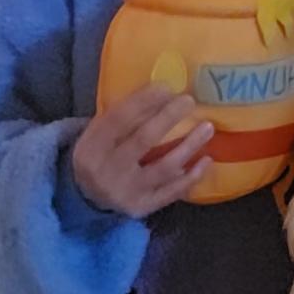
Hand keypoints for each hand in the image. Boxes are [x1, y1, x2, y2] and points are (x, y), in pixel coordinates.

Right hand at [71, 85, 213, 217]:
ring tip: (208, 128)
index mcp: (91, 147)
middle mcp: (107, 171)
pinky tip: (207, 160)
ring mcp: (126, 192)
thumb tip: (161, 91)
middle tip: (189, 101)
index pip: (118, 119)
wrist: (86, 198)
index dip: (143, 101)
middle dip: (168, 118)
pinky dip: (192, 176)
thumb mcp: (97, 135)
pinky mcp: (142, 207)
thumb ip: (121, 117)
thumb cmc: (100, 154)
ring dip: (189, 146)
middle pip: (143, 140)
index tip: (166, 86)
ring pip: (164, 167)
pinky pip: (172, 192)